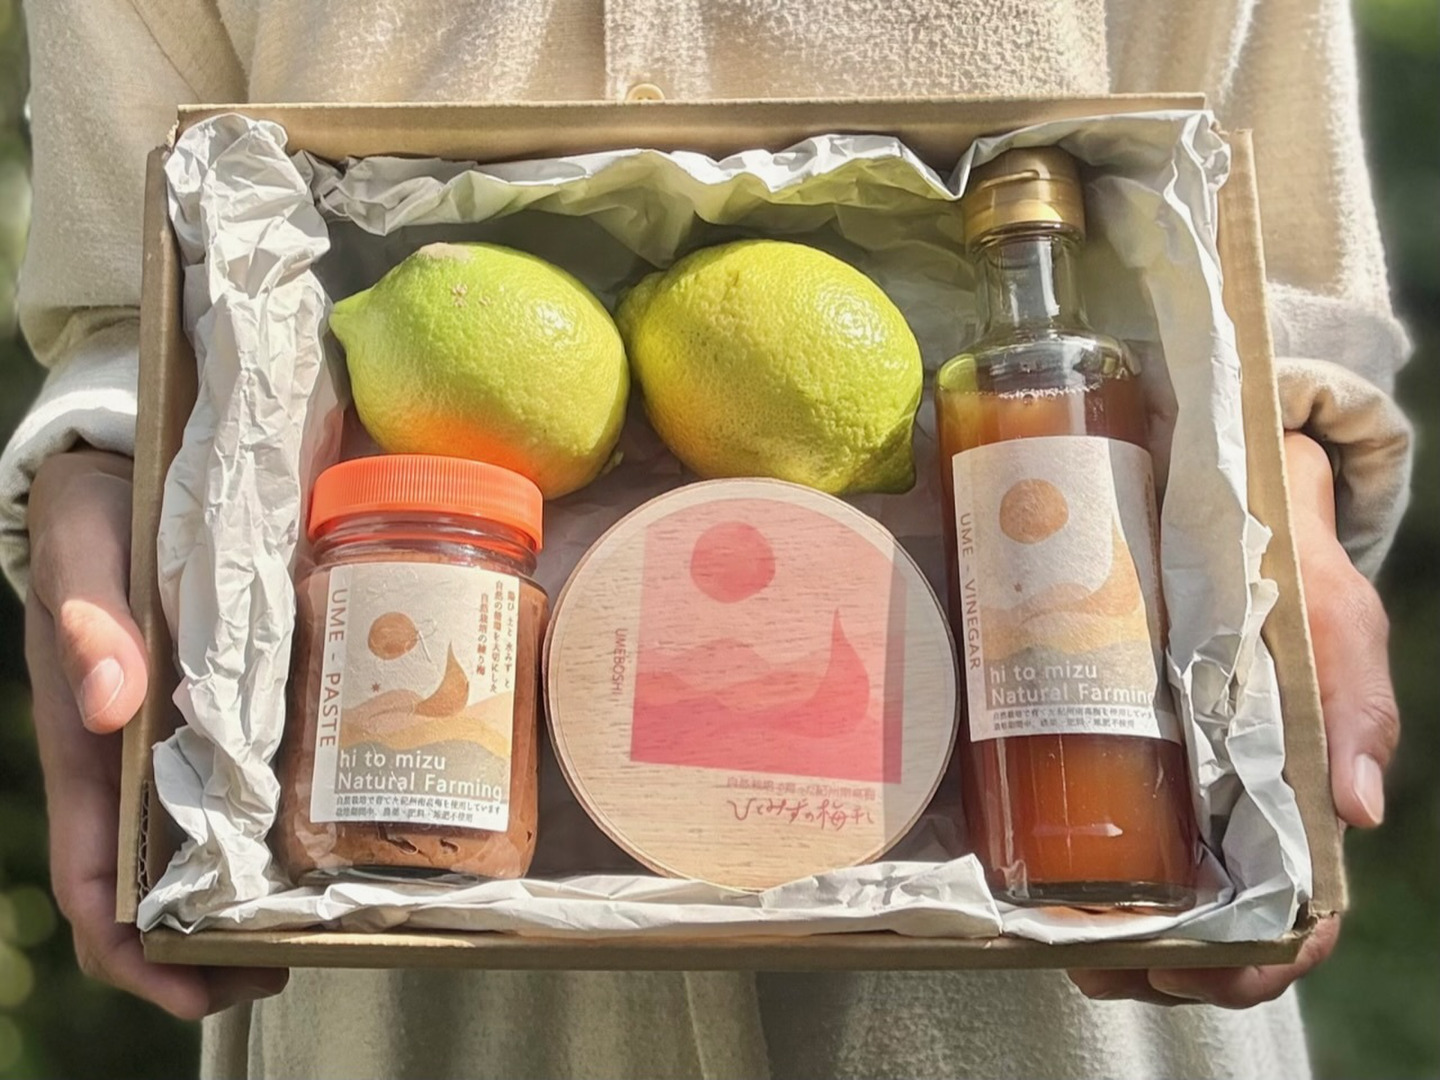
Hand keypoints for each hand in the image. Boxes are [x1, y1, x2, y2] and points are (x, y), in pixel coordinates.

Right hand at [24, 449, 288, 1019]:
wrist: (129, 469)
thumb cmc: (92, 521)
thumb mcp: (81, 555)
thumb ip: (87, 619)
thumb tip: (111, 703)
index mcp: (85, 751)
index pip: (92, 880)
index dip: (133, 950)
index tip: (194, 993)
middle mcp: (135, 763)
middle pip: (160, 886)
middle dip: (208, 946)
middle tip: (287, 965)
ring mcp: (185, 741)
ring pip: (212, 846)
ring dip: (252, 896)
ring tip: (325, 921)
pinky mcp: (233, 706)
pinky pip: (254, 781)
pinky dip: (281, 823)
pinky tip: (337, 832)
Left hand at [1070, 432, 1398, 1006]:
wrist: (1217, 497)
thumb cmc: (1292, 576)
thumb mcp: (1337, 628)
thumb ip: (1355, 702)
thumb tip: (1357, 808)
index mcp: (1300, 798)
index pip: (1297, 917)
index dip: (1256, 965)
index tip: (1198, 976)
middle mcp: (1236, 806)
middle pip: (1211, 923)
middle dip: (1158, 963)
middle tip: (1094, 962)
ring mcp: (1174, 784)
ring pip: (1151, 892)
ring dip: (1104, 934)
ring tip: (1051, 941)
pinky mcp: (1115, 743)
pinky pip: (1095, 822)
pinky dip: (1070, 868)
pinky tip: (1029, 881)